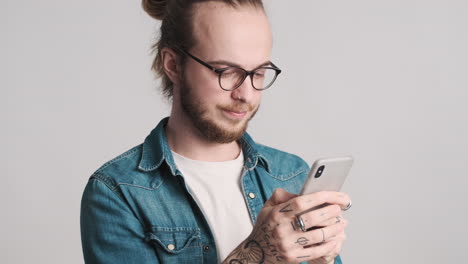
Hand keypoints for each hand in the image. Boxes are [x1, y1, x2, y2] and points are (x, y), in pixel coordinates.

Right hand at [223, 188, 349, 263]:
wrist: (256, 253)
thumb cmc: (265, 227)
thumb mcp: (267, 208)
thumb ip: (282, 196)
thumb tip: (302, 191)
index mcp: (277, 214)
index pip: (301, 202)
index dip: (321, 197)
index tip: (335, 195)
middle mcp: (282, 229)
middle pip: (312, 218)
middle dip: (331, 212)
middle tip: (340, 208)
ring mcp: (288, 244)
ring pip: (318, 235)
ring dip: (334, 228)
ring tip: (342, 223)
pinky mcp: (294, 257)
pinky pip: (317, 251)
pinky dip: (330, 244)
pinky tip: (336, 238)